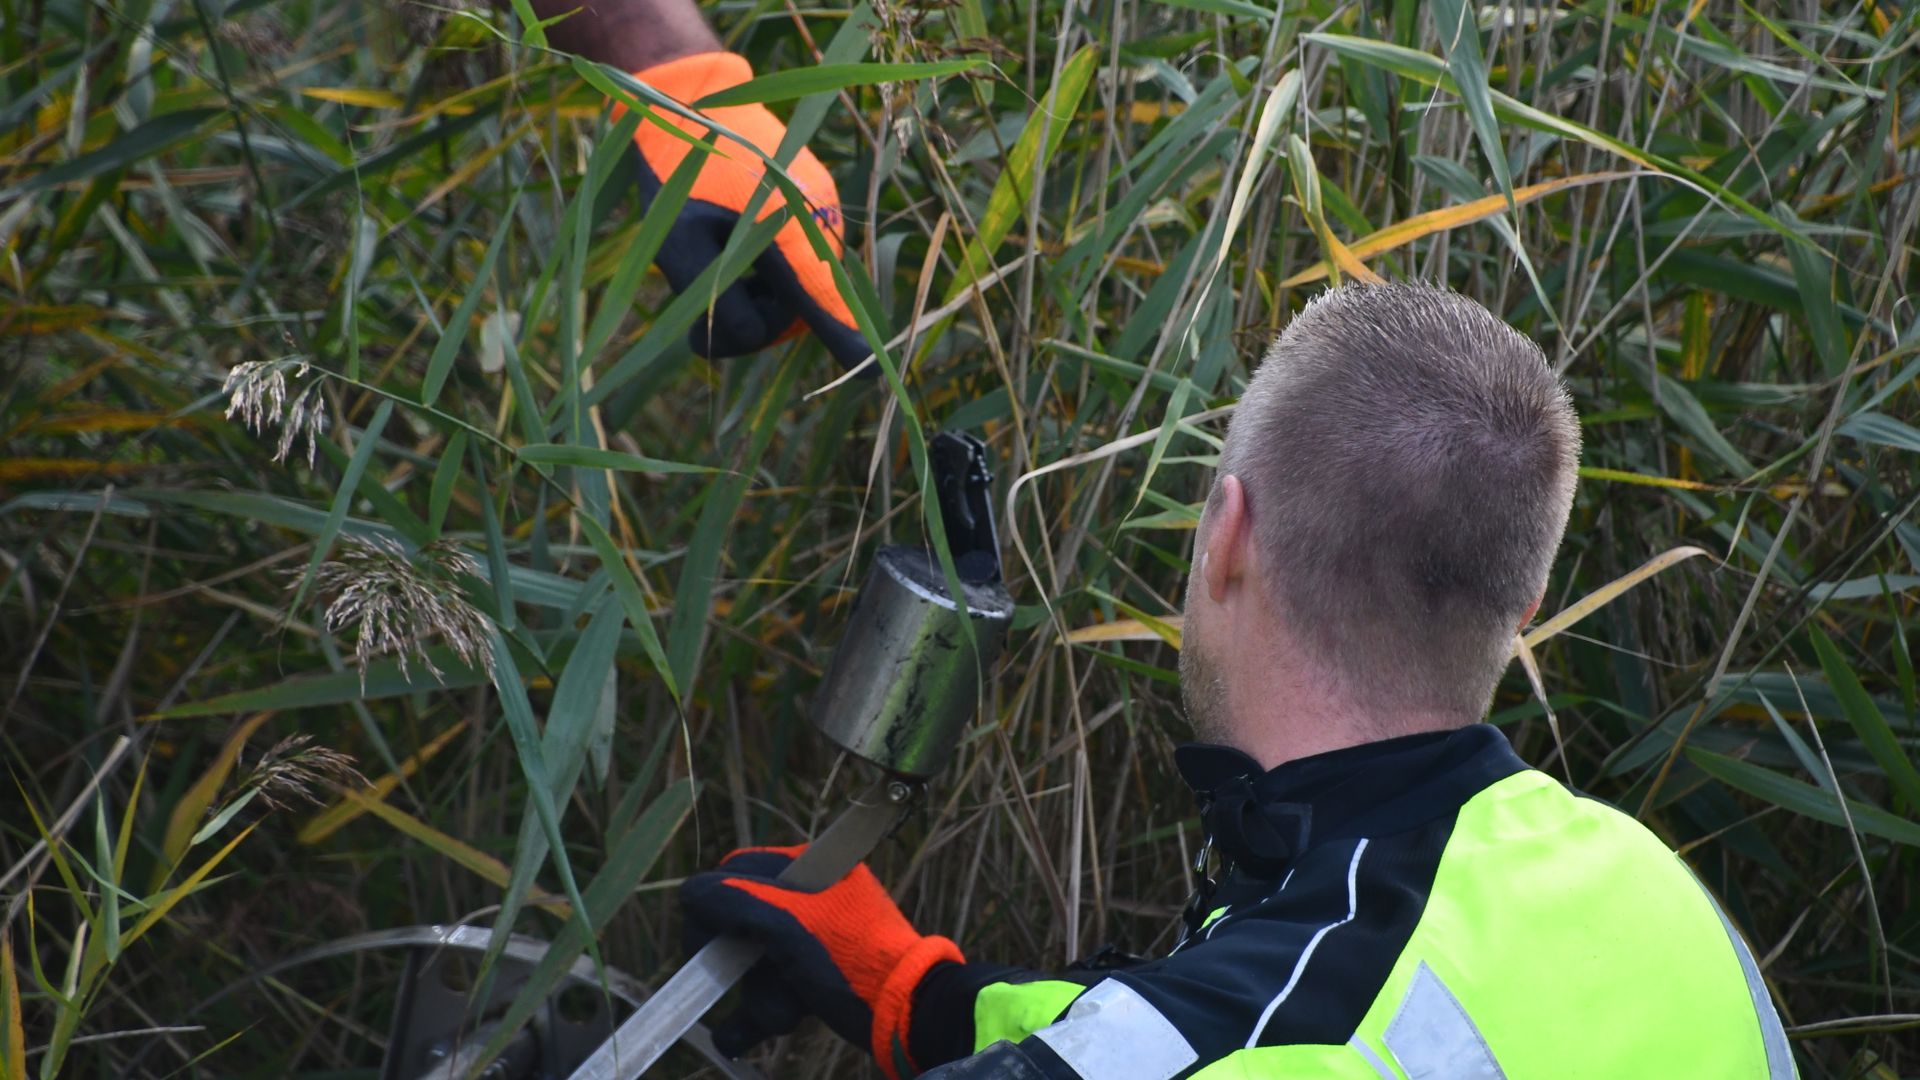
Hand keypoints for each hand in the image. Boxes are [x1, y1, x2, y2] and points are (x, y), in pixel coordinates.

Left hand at [618, 53, 869, 366]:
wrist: (695, 95)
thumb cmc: (678, 167)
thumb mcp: (677, 242)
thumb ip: (713, 304)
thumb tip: (732, 345)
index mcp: (789, 229)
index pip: (821, 300)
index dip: (845, 342)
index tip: (872, 374)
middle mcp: (821, 224)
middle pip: (796, 313)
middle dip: (750, 315)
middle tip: (697, 278)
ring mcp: (826, 215)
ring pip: (798, 292)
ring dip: (756, 291)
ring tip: (715, 245)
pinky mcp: (819, 209)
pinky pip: (801, 263)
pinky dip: (767, 268)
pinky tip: (735, 235)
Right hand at [679, 845, 962, 1076]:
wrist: (909, 1012)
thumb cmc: (853, 961)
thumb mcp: (789, 926)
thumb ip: (736, 902)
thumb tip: (690, 893)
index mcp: (810, 867)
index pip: (737, 872)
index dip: (711, 907)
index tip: (699, 946)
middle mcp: (812, 895)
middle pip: (743, 923)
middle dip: (739, 965)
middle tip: (733, 986)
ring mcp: (817, 934)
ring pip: (758, 960)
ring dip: (756, 994)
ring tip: (778, 1016)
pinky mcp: (821, 970)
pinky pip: (777, 983)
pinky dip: (763, 1008)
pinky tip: (739, 1036)